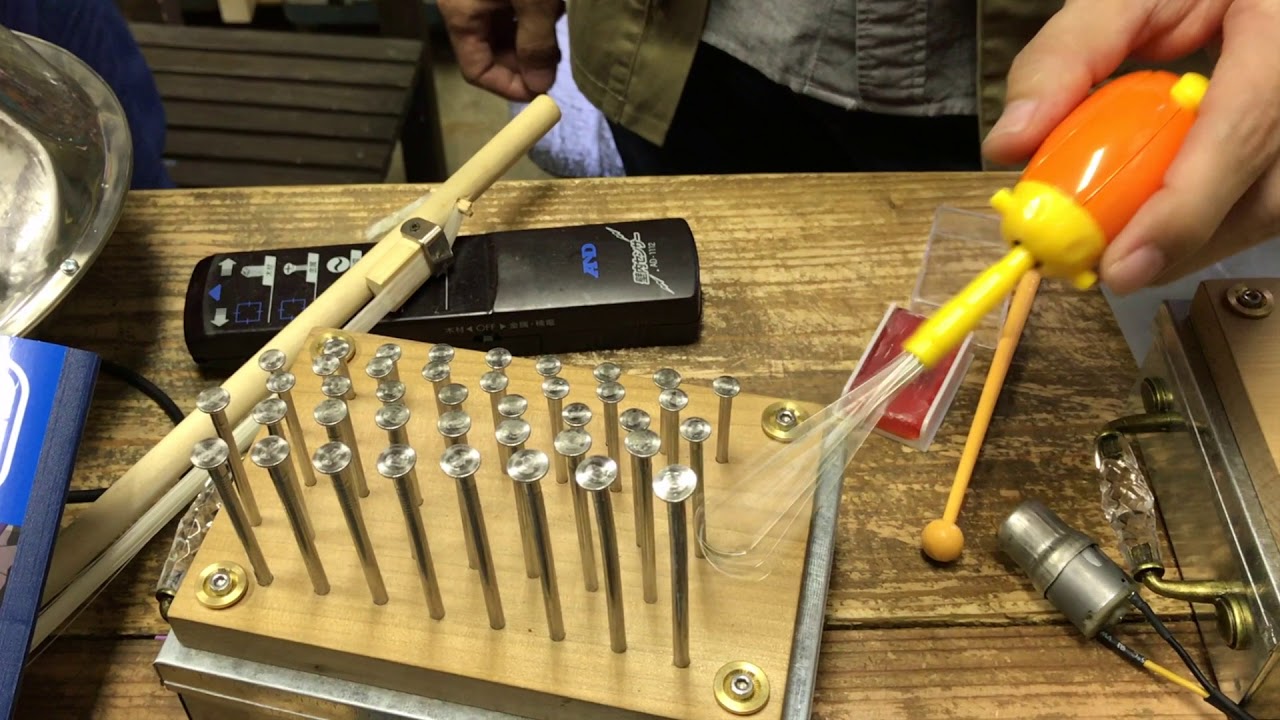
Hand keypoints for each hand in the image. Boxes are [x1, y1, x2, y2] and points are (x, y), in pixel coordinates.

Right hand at [437, 0, 562, 101]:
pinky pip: (509, 9)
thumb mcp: (533, 0)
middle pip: (490, 53)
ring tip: (556, 27)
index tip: (542, 92)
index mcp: (461, 15)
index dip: (510, 88)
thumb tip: (540, 86)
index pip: (476, 71)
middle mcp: (464, 7)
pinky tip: (552, 8)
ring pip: (503, 31)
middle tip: (555, 59)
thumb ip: (536, 42)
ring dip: (531, 38)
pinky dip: (531, 15)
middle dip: (525, 62)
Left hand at [982, 0, 1279, 293]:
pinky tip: (1155, 220)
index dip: (1183, 210)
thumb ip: (1067, 57)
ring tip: (1118, 246)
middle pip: (1266, 195)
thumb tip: (1009, 143)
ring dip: (1189, 242)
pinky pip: (1262, 204)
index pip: (1245, 131)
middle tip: (1099, 266)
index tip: (1120, 264)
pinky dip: (1203, 223)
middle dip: (1178, 243)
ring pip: (1267, 212)